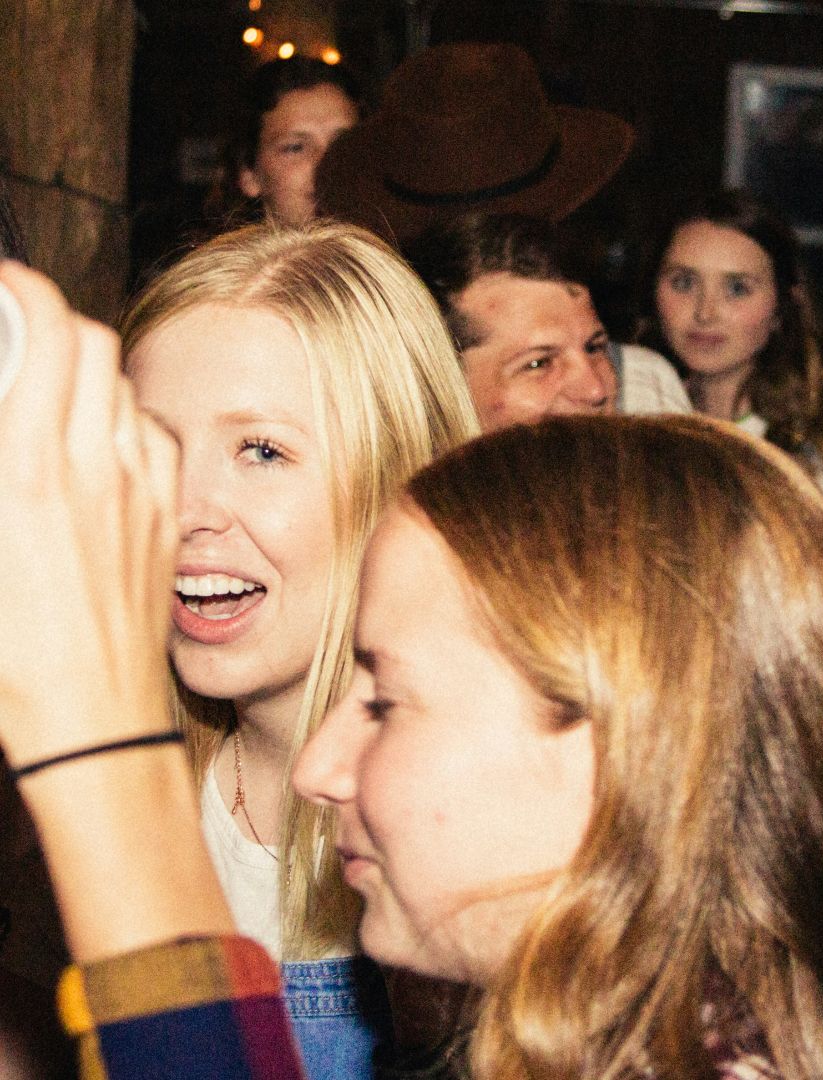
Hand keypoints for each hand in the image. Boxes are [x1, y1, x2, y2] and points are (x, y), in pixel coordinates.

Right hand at [0, 263, 177, 769]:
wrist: (90, 721)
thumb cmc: (9, 655)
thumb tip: (13, 432)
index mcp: (32, 469)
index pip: (51, 335)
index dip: (25, 291)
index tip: (2, 283)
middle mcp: (98, 469)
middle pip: (94, 348)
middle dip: (52, 323)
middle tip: (13, 330)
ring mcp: (142, 495)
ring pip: (123, 395)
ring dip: (84, 376)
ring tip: (41, 393)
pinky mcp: (164, 525)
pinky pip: (149, 447)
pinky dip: (117, 427)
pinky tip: (87, 452)